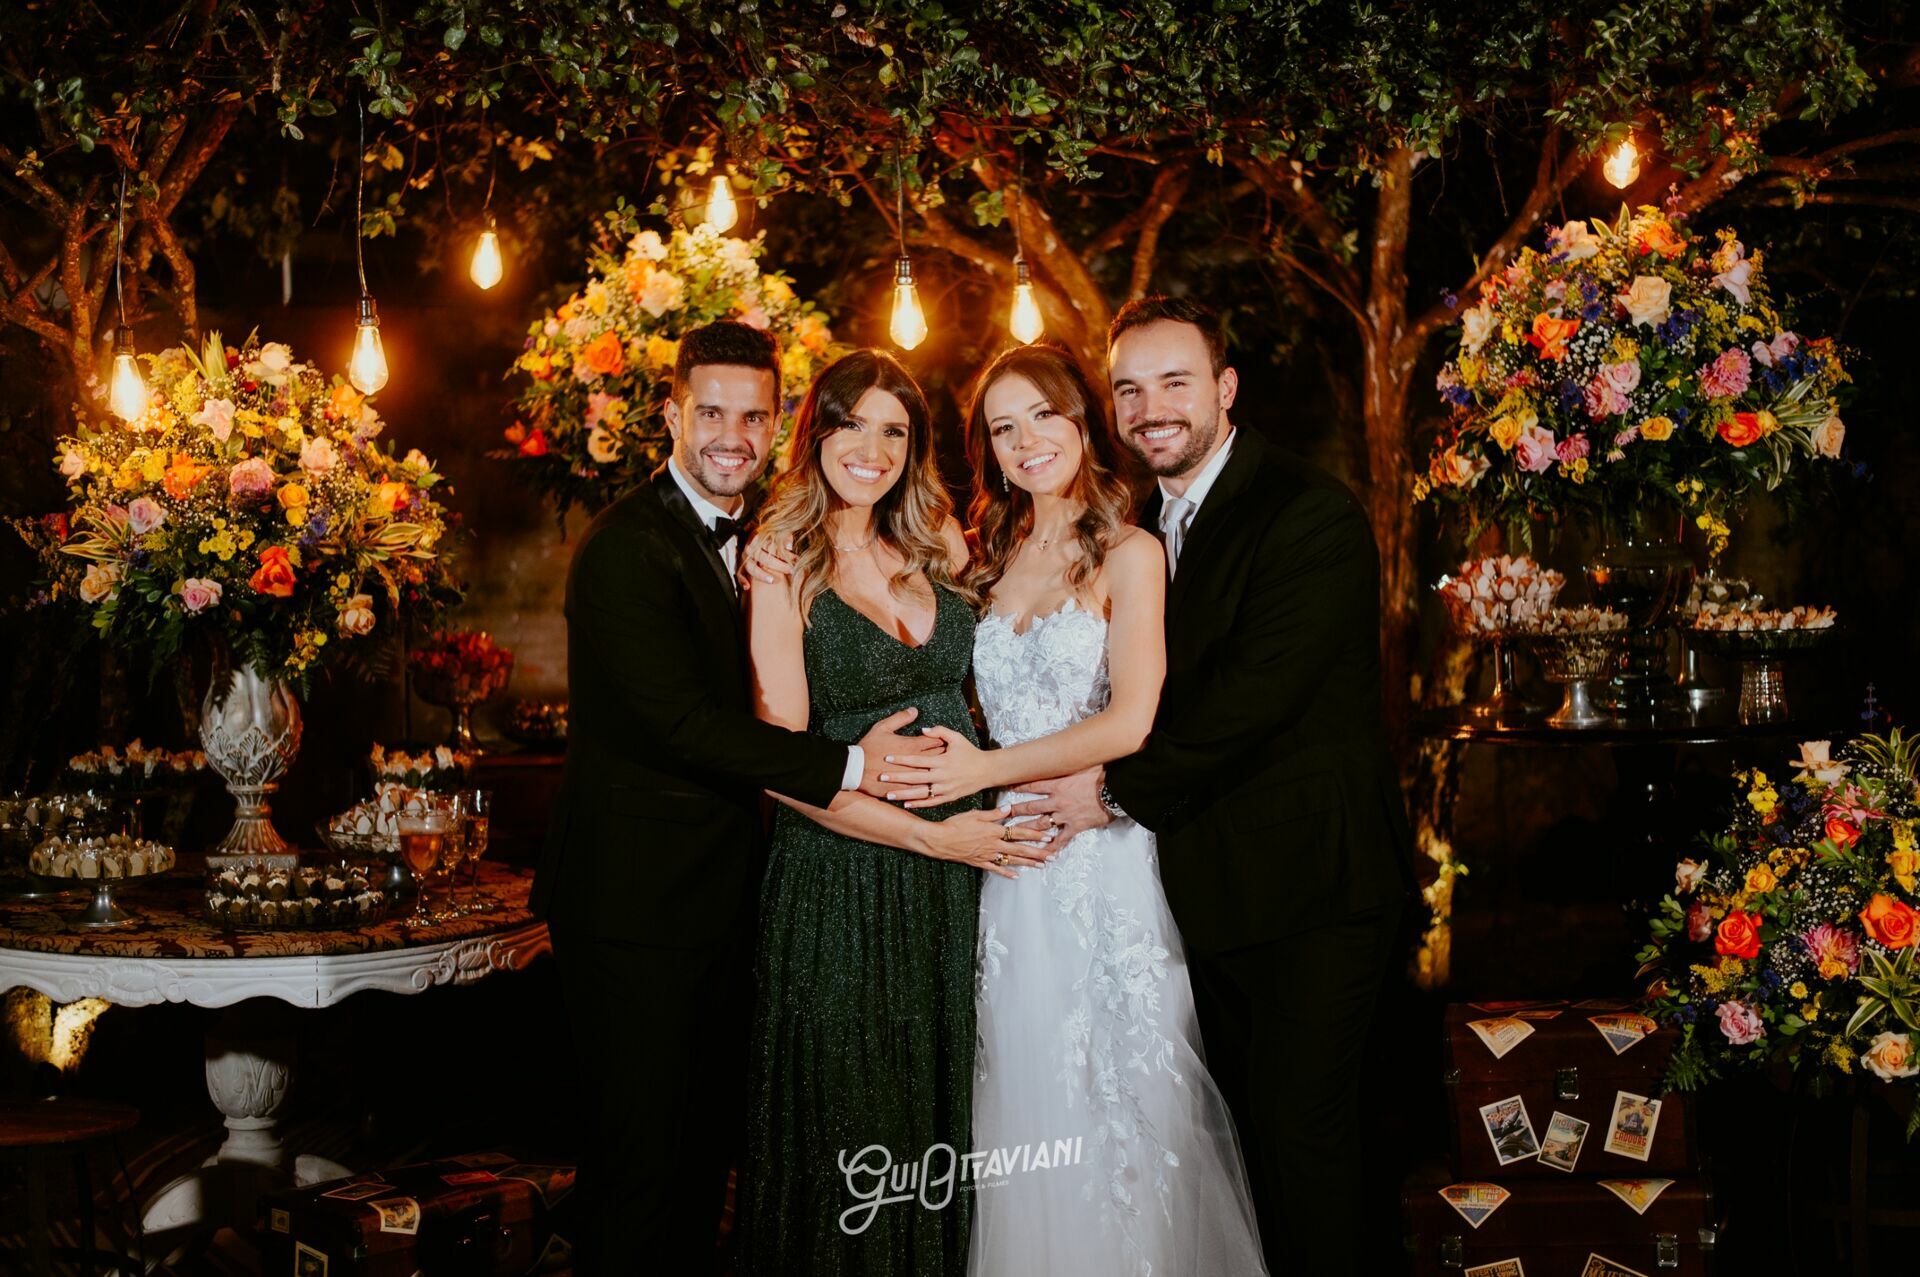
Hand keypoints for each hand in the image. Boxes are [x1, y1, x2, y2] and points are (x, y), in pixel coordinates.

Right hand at [739, 533, 796, 590]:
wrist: (754, 537)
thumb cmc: (769, 537)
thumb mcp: (777, 532)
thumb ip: (784, 537)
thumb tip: (789, 546)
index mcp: (757, 538)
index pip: (771, 545)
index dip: (784, 553)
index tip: (795, 558)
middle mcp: (750, 548)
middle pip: (763, 557)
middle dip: (778, 565)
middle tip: (790, 570)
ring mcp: (745, 558)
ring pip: (751, 567)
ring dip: (761, 575)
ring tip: (772, 580)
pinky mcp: (741, 566)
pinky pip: (739, 574)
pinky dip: (742, 580)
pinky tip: (748, 587)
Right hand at [855, 707, 943, 798]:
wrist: (855, 769)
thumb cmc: (869, 747)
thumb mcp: (882, 727)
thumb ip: (900, 718)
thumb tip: (914, 710)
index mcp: (911, 745)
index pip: (933, 741)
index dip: (940, 740)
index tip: (944, 740)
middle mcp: (914, 761)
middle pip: (936, 758)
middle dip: (943, 755)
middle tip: (949, 755)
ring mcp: (910, 776)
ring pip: (931, 774)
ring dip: (938, 772)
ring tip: (943, 771)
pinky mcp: (904, 788)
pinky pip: (920, 789)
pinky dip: (927, 788)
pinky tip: (932, 788)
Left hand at [879, 726, 994, 807]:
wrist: (987, 771)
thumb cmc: (970, 752)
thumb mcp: (957, 738)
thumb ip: (939, 731)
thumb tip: (922, 729)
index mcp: (942, 761)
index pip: (917, 760)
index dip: (901, 759)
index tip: (886, 757)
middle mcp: (942, 776)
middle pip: (915, 778)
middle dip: (896, 777)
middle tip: (881, 777)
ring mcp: (945, 789)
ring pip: (920, 793)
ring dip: (903, 794)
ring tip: (888, 795)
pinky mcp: (949, 797)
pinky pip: (931, 802)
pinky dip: (918, 804)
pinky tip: (905, 804)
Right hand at [923, 806, 1057, 878]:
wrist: (939, 840)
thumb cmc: (955, 824)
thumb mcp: (974, 814)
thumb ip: (993, 814)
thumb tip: (1009, 808)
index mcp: (994, 831)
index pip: (1019, 832)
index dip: (1035, 835)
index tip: (1048, 837)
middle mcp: (994, 844)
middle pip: (1020, 849)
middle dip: (1038, 852)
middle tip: (1052, 856)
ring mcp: (987, 855)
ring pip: (1012, 860)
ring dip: (1028, 863)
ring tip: (1041, 866)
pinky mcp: (979, 862)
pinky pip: (996, 868)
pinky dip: (1007, 872)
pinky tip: (1016, 876)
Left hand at [1004, 766, 1110, 848]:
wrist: (1116, 792)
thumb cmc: (1103, 776)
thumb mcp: (1085, 763)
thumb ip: (1074, 759)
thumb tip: (1071, 746)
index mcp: (1059, 784)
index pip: (1033, 785)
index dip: (1020, 785)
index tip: (1009, 786)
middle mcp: (1058, 801)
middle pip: (1031, 807)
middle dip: (1016, 810)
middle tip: (1004, 813)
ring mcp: (1065, 815)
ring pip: (1041, 824)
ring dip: (1027, 829)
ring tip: (1015, 833)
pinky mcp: (1075, 827)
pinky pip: (1061, 839)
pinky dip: (1052, 847)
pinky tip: (1044, 854)